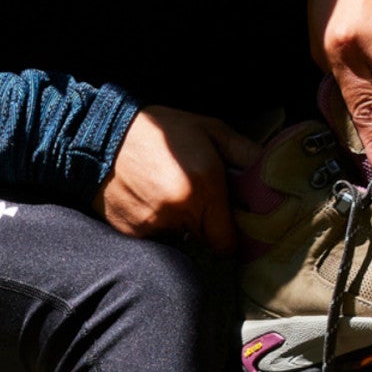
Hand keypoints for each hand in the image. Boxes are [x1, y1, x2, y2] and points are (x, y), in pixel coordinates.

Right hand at [100, 106, 259, 250]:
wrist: (100, 135)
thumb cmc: (160, 130)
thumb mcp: (208, 129)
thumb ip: (244, 152)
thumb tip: (271, 170)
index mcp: (204, 185)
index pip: (228, 241)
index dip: (231, 237)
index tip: (230, 224)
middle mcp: (181, 209)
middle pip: (206, 241)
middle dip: (207, 225)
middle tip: (198, 201)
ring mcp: (154, 223)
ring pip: (181, 239)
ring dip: (181, 224)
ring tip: (168, 193)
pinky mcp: (132, 231)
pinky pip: (156, 236)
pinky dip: (156, 223)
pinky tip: (148, 199)